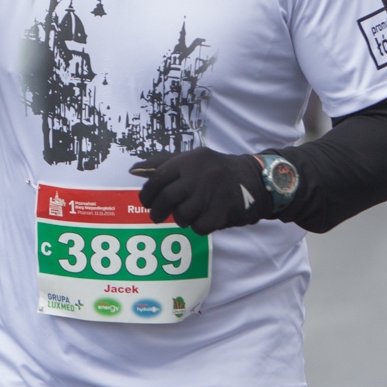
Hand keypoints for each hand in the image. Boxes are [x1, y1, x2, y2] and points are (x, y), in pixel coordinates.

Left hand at [130, 148, 270, 235]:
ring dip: (181, 218)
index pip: (157, 178)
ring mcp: (210, 194)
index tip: (146, 202)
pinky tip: (204, 218)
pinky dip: (198, 226)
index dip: (147, 193)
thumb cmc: (214, 170)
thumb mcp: (191, 159)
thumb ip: (162, 163)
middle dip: (157, 211)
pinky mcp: (221, 211)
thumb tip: (134, 169)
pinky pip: (198, 227)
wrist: (252, 179)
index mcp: (188, 160)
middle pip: (166, 199)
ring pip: (181, 215)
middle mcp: (198, 175)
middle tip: (156, 216)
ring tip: (188, 213)